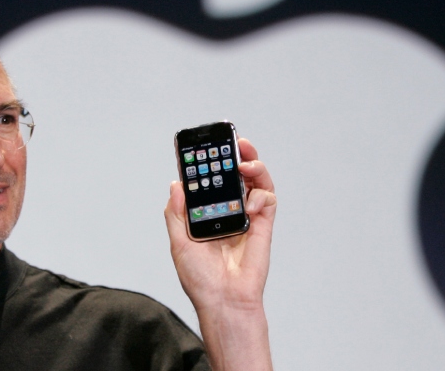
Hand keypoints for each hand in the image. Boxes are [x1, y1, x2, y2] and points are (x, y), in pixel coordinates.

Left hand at [164, 138, 275, 369]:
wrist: (223, 301)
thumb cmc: (201, 279)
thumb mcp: (179, 243)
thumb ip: (177, 213)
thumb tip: (176, 184)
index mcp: (207, 214)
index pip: (209, 181)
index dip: (209, 163)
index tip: (205, 147)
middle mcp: (228, 212)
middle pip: (235, 175)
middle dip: (236, 156)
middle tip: (234, 143)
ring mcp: (247, 217)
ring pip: (255, 182)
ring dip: (254, 165)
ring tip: (245, 161)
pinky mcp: (263, 225)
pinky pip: (267, 200)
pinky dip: (262, 194)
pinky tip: (251, 201)